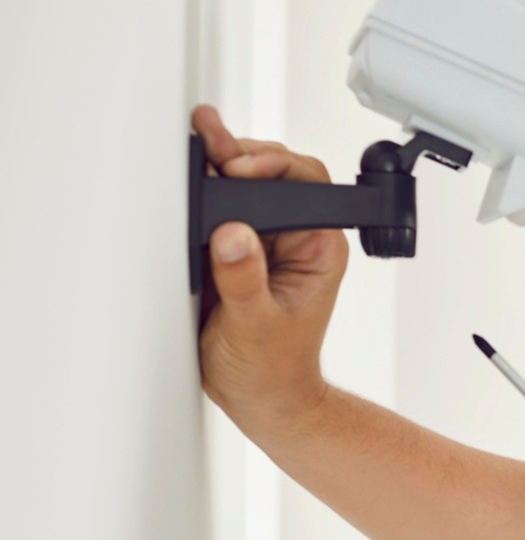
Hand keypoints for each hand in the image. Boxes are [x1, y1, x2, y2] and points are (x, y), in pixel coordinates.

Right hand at [192, 104, 346, 426]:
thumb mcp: (255, 324)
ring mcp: (265, 242)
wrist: (260, 397)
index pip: (307, 183)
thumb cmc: (272, 369)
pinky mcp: (237, 250)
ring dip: (222, 163)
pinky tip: (193, 171)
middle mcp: (296, 239)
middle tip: (210, 146)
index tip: (240, 170)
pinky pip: (223, 209)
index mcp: (317, 248)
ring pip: (247, 187)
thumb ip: (244, 278)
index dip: (274, 166)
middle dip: (242, 155)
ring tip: (200, 141)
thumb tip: (232, 233)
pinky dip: (206, 190)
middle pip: (275, 174)